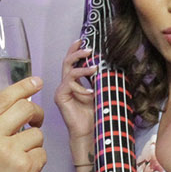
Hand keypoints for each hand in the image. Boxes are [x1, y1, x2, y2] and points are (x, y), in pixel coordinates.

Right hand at [0, 75, 45, 171]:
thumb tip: (17, 105)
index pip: (2, 99)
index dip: (22, 87)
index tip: (36, 81)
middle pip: (25, 109)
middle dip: (36, 113)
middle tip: (36, 121)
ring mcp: (9, 152)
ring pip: (36, 134)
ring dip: (34, 145)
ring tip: (20, 160)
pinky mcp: (26, 167)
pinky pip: (42, 153)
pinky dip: (37, 162)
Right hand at [53, 40, 97, 156]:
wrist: (91, 131)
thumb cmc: (96, 113)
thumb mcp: (101, 92)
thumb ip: (101, 80)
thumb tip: (110, 65)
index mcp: (75, 82)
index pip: (73, 62)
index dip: (76, 50)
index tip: (82, 40)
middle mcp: (66, 84)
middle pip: (67, 62)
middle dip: (77, 53)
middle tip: (89, 49)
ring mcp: (62, 90)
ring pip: (69, 72)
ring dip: (82, 69)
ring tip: (95, 69)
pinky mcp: (60, 98)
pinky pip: (68, 85)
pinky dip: (81, 87)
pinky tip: (91, 92)